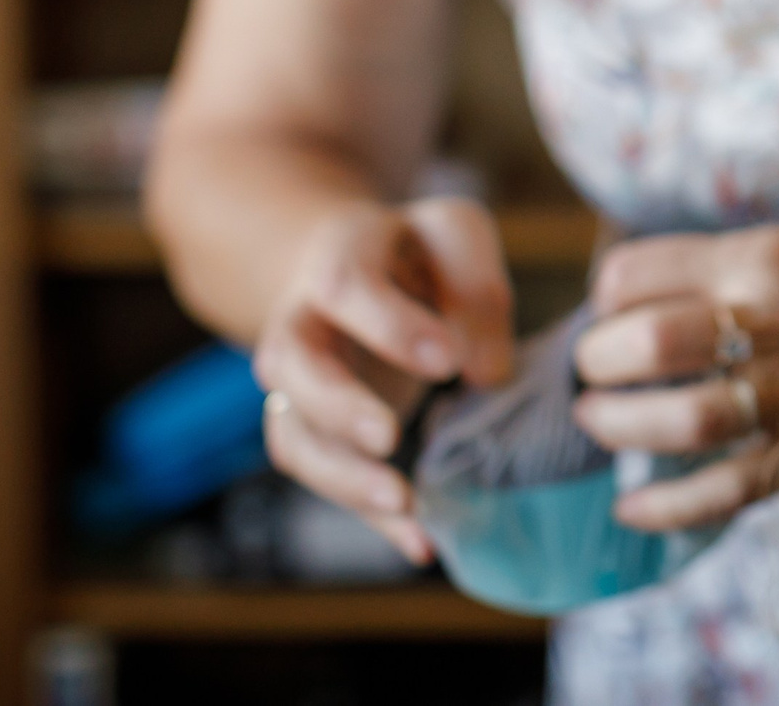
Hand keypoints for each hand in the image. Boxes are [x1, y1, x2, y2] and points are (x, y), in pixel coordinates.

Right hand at [253, 197, 514, 562]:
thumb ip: (474, 289)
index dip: (390, 325)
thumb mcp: (455, 236)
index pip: (345, 286)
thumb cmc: (417, 251)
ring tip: (407, 505)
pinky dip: (367, 515)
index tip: (448, 360)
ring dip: (344, 478)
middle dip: (338, 407)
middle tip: (390, 437)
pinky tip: (421, 541)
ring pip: (294, 437)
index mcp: (339, 257)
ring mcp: (299, 386)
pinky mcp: (317, 434)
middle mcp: (301, 324)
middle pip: (291, 366)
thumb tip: (487, 373)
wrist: (357, 267)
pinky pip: (326, 478)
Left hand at [571, 222, 778, 532]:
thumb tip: (618, 295)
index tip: (608, 304)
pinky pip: (729, 491)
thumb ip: (718, 265)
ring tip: (597, 419)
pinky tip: (629, 509)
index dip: (606, 292)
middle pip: (654, 343)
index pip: (639, 272)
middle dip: (601, 358)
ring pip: (686, 420)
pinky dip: (669, 508)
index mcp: (766, 257)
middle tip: (592, 365)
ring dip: (622, 426)